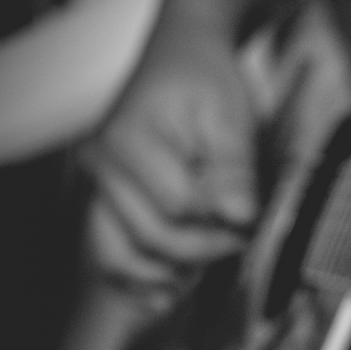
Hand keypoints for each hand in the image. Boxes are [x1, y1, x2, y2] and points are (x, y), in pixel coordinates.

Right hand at [80, 15, 258, 313]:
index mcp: (128, 141)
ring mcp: (97, 190)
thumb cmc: (203, 80)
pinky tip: (170, 291)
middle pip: (152, 237)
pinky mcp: (104, 205)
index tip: (253, 219)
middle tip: (241, 241)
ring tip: (206, 268)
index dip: (222, 221)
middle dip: (204, 248)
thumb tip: (240, 216)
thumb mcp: (229, 113)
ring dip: (166, 273)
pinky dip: (137, 280)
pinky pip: (109, 255)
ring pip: (118, 257)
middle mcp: (101, 170)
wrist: (179, 58)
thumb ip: (234, 166)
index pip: (179, 207)